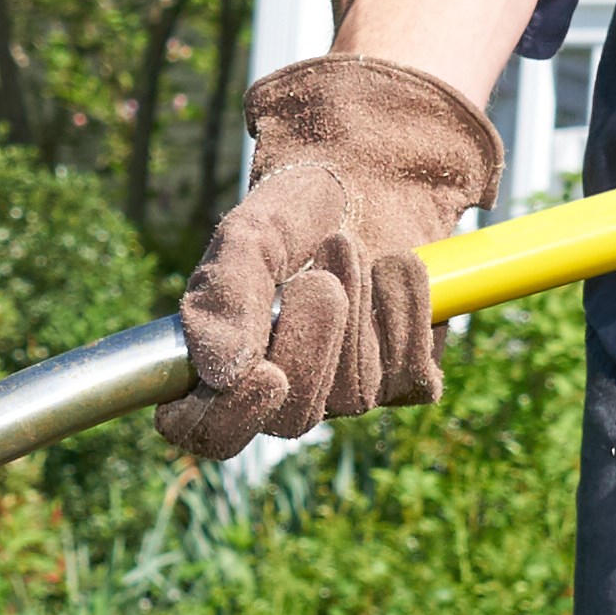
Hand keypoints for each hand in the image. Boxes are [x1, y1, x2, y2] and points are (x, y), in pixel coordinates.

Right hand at [162, 56, 499, 455]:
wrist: (369, 181)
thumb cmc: (292, 215)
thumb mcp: (247, 239)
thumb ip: (224, 298)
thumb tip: (219, 374)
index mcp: (225, 368)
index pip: (206, 432)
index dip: (231, 420)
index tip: (266, 374)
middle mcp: (284, 394)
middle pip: (294, 419)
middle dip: (314, 343)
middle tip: (319, 278)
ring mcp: (347, 393)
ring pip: (356, 395)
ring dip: (359, 310)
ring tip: (348, 246)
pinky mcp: (405, 379)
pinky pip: (410, 375)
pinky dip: (405, 310)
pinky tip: (395, 266)